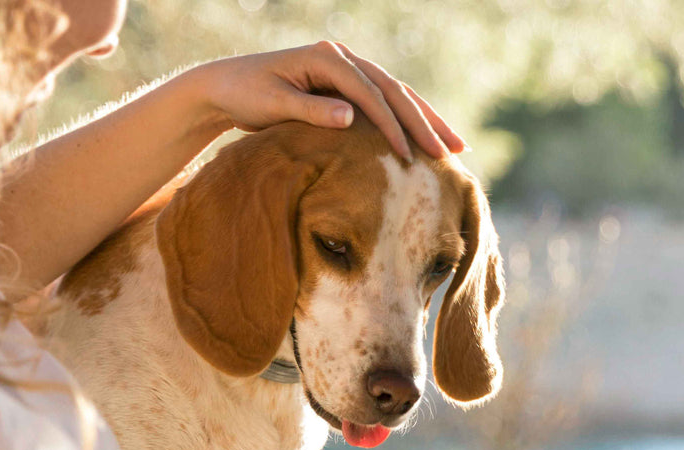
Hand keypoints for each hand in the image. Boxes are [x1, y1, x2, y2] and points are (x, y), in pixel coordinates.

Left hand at [193, 41, 465, 161]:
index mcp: (326, 58)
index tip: (409, 157)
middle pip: (395, 90)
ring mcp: (347, 69)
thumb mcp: (273, 104)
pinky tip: (430, 138)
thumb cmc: (245, 95)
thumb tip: (351, 117)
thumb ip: (311, 110)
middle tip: (452, 152)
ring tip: (458, 146)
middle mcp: (342, 58)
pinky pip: (386, 102)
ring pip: (398, 94)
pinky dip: (409, 120)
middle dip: (425, 122)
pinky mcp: (346, 85)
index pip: (370, 94)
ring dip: (427, 120)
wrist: (226, 86)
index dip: (392, 126)